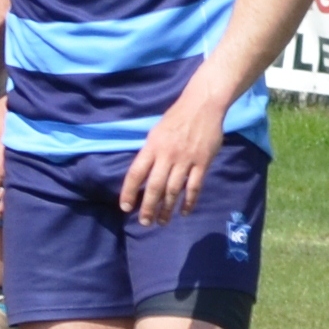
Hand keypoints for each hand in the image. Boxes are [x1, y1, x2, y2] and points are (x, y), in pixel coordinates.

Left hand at [118, 90, 228, 224]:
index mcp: (152, 147)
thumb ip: (149, 153)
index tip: (125, 207)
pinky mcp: (202, 163)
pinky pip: (194, 187)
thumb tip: (142, 175)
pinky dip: (189, 201)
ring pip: (174, 190)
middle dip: (148, 207)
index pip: (136, 173)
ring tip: (162, 221)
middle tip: (144, 222)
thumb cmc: (176, 118)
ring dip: (167, 209)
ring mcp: (185, 160)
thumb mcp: (155, 133)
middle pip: (155, 187)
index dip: (129, 192)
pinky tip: (184, 212)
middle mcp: (167, 155)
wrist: (202, 106)